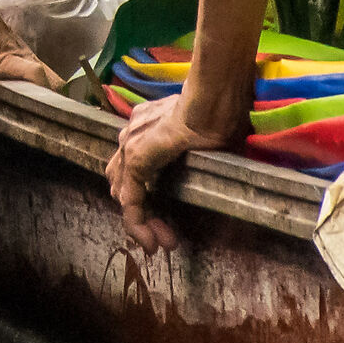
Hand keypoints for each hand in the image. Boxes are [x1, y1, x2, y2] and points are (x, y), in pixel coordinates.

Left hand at [106, 94, 214, 251]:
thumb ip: (192, 151)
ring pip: (126, 194)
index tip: (169, 217)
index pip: (135, 169)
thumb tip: (209, 163)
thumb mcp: (202, 137)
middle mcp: (132, 134)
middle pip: (125, 183)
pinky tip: (151, 241)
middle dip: (143, 213)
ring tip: (161, 242)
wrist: (213, 99)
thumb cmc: (219, 114)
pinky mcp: (137, 159)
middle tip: (166, 235)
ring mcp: (130, 144)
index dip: (148, 196)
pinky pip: (131, 199)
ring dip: (143, 222)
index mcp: (146, 127)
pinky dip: (138, 223)